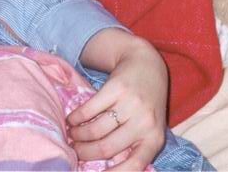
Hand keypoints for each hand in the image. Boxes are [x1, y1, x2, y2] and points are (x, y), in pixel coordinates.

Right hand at [67, 29, 167, 170]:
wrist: (146, 65)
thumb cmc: (145, 103)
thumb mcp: (147, 127)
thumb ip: (132, 147)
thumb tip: (106, 169)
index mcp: (154, 138)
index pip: (135, 165)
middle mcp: (146, 122)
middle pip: (105, 148)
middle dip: (83, 152)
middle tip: (75, 149)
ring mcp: (132, 104)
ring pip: (94, 131)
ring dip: (77, 135)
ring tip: (73, 133)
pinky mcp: (117, 88)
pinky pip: (87, 111)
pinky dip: (75, 118)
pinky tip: (73, 119)